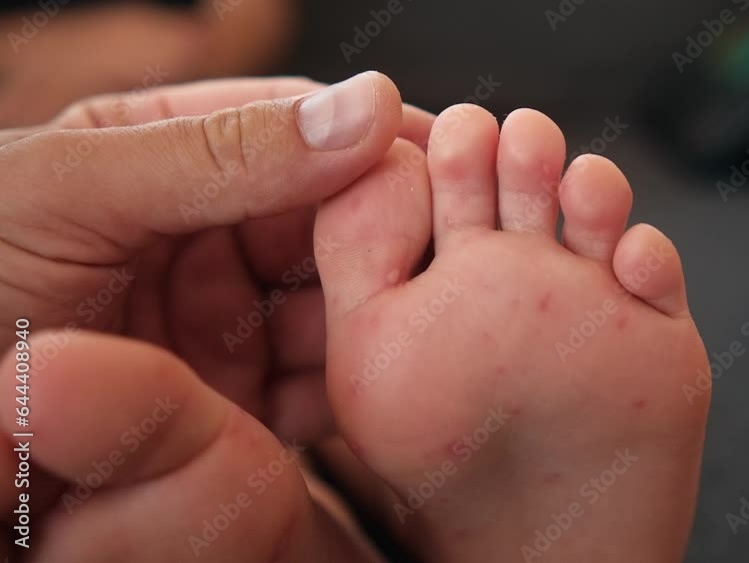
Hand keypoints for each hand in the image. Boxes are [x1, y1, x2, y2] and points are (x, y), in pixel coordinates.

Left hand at [0, 74, 434, 442]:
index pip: (294, 128)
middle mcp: (207, 231)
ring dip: (375, 304)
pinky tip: (375, 373)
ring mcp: (227, 314)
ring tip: (414, 310)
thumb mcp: (70, 192)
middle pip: (329, 215)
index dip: (367, 139)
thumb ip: (217, 151)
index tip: (438, 151)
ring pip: (336, 296)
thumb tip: (363, 106)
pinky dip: (351, 378)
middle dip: (381, 229)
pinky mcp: (241, 394)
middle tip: (440, 243)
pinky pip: (319, 377)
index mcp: (164, 152)